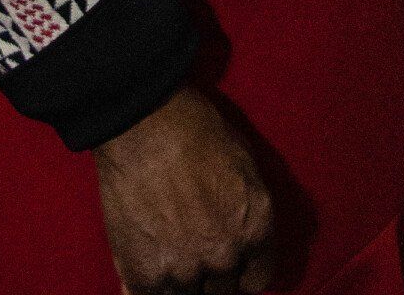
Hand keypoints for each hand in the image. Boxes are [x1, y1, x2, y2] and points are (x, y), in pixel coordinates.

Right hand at [94, 85, 276, 293]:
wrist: (144, 125)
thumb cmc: (195, 132)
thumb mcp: (244, 167)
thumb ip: (247, 213)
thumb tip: (245, 243)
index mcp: (256, 226)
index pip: (259, 279)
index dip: (244, 271)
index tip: (233, 267)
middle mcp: (225, 255)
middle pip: (223, 291)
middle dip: (213, 276)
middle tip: (195, 254)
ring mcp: (185, 270)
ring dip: (181, 283)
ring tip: (170, 257)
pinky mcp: (144, 276)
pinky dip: (150, 289)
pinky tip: (148, 269)